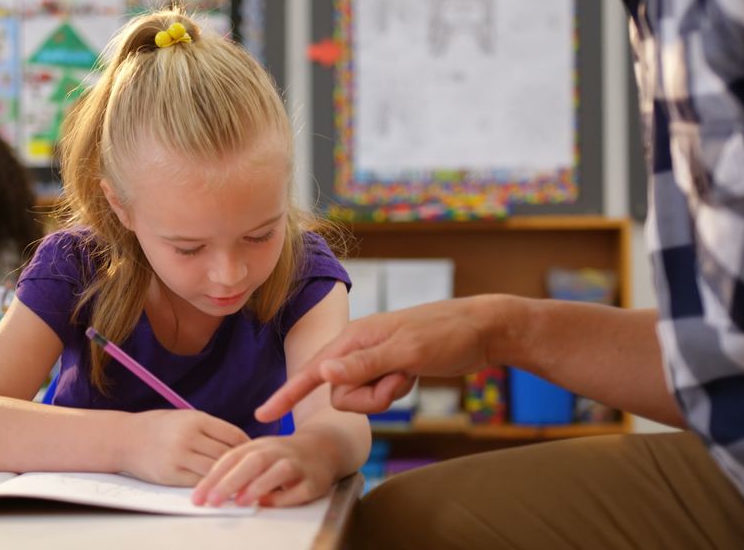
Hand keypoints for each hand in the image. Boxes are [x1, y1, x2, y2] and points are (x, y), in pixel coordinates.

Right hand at [123, 410, 249, 486]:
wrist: (125, 439)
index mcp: (196, 419)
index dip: (247, 445)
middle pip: (227, 453)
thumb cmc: (159, 427)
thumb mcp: (185, 418)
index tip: (253, 453)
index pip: (233, 434)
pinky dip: (210, 485)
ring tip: (238, 481)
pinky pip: (198, 482)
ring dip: (227, 476)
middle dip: (241, 463)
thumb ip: (209, 428)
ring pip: (215, 469)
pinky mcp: (170, 474)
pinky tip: (217, 486)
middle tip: (251, 471)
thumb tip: (239, 441)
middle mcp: (189, 436)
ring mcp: (179, 456)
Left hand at [191, 434, 332, 507]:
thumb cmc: (280, 455)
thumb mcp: (256, 454)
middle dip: (231, 481)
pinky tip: (268, 504)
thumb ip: (234, 469)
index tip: (198, 497)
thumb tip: (209, 490)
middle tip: (212, 500)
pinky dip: (284, 497)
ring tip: (239, 501)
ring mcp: (298, 465)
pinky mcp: (314, 481)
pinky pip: (300, 489)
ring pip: (279, 471)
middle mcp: (278, 451)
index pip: (232, 458)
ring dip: (259, 485)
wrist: (322, 448)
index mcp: (259, 445)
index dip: (213, 477)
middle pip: (254, 461)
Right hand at [256, 296, 518, 419]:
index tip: (262, 415)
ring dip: (385, 396)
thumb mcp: (405, 351)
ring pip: (359, 399)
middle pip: (339, 394)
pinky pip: (377, 395)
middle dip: (368, 397)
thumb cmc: (445, 333)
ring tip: (409, 375)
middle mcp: (357, 349)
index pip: (312, 371)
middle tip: (400, 379)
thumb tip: (323, 372)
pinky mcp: (388, 369)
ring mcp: (373, 360)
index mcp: (353, 339)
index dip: (287, 394)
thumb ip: (363, 364)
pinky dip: (395, 392)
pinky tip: (413, 374)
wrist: (481, 329)